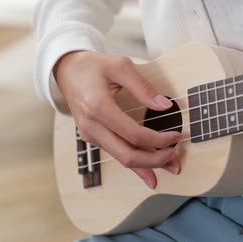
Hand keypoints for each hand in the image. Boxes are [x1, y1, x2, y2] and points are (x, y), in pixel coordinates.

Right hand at [54, 51, 181, 188]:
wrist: (66, 71)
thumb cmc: (93, 66)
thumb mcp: (120, 66)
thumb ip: (143, 87)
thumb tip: (165, 106)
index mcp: (98, 107)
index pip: (134, 134)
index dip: (159, 140)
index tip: (176, 135)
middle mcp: (92, 126)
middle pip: (128, 155)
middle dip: (156, 160)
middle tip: (176, 156)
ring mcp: (90, 135)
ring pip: (123, 159)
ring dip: (148, 165)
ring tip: (171, 166)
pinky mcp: (92, 138)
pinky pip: (117, 154)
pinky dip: (135, 165)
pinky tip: (149, 176)